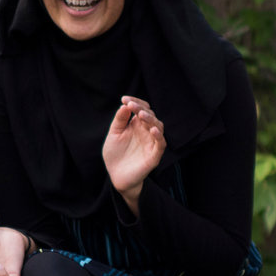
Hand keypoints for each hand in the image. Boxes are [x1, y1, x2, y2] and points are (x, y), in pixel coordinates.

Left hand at [102, 96, 168, 211]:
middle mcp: (146, 132)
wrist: (116, 176)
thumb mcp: (114, 135)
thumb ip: (119, 121)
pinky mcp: (154, 156)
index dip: (135, 102)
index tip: (124, 99)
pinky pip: (161, 144)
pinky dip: (159, 136)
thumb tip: (125, 105)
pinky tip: (153, 130)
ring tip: (141, 114)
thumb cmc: (115, 154)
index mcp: (137, 125)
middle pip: (150, 116)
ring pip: (158, 127)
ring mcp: (151, 143)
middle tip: (131, 105)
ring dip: (151, 119)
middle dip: (141, 109)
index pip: (141, 109)